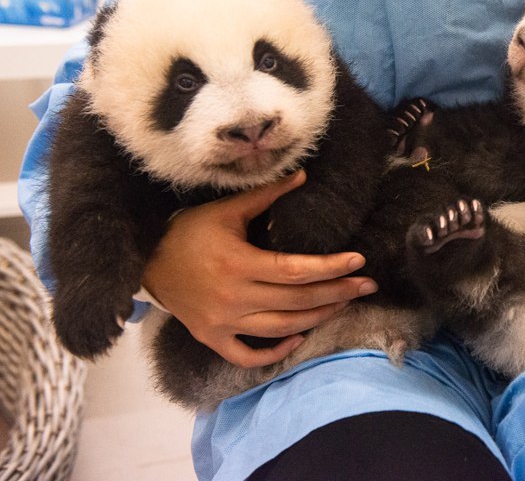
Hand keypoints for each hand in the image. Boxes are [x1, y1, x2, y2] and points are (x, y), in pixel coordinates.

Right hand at [142, 170, 377, 368]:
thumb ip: (268, 195)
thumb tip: (304, 175)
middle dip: (338, 293)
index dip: (331, 267)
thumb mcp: (228, 209)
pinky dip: (275, 353)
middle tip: (368, 286)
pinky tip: (298, 338)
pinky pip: (248, 355)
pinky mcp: (212, 338)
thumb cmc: (190, 232)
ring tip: (344, 304)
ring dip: (318, 318)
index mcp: (238, 264)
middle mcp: (232, 298)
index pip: (296, 270)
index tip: (359, 262)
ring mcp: (222, 323)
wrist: (148, 261)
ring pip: (282, 328)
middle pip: (297, 301)